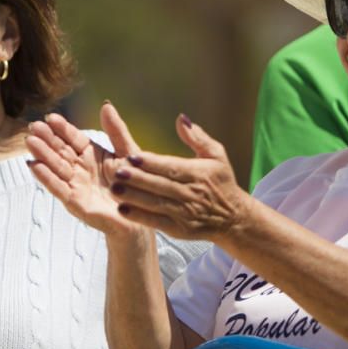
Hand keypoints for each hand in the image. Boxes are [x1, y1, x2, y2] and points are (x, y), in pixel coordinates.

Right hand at [25, 105, 146, 237]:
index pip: (73, 138)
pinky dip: (46, 178)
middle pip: (61, 151)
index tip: (50, 117)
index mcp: (92, 154)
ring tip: (30, 141)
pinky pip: (58, 188)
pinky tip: (34, 166)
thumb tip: (106, 105)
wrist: (141, 215)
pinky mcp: (75, 202)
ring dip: (42, 155)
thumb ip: (116, 131)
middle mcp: (81, 168)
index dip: (62, 128)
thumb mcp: (127, 153)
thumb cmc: (135, 184)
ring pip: (56, 167)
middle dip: (47, 139)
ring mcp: (76, 185)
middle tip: (33, 126)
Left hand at [104, 113, 251, 240]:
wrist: (233, 218)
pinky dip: (140, 217)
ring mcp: (184, 213)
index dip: (151, 163)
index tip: (132, 156)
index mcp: (198, 173)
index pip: (171, 167)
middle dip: (137, 179)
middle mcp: (191, 193)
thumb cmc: (222, 182)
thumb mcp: (217, 155)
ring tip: (113, 189)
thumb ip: (198, 137)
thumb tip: (181, 118)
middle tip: (116, 171)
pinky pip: (157, 222)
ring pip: (155, 204)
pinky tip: (123, 210)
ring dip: (134, 197)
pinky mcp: (180, 229)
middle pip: (160, 185)